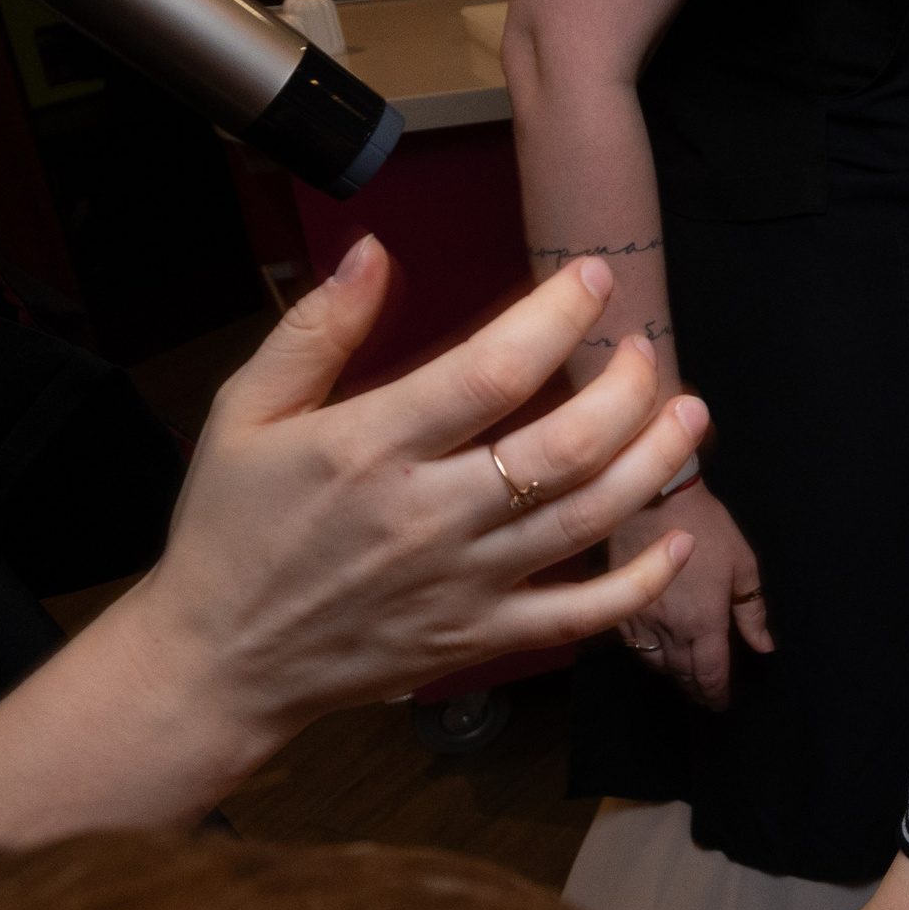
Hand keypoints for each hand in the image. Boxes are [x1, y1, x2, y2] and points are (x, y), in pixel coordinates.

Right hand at [135, 233, 707, 746]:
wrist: (218, 660)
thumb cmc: (231, 526)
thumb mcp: (244, 412)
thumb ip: (316, 329)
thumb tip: (374, 249)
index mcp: (368, 448)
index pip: (491, 371)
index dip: (557, 318)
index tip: (592, 279)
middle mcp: (428, 516)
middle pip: (564, 447)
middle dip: (627, 390)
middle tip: (648, 351)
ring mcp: (463, 584)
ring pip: (588, 519)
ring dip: (655, 465)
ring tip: (691, 415)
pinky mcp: (480, 638)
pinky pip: (582, 616)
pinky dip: (641, 582)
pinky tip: (682, 540)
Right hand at [614, 481, 774, 709]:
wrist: (654, 497)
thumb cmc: (706, 526)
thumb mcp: (742, 565)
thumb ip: (752, 611)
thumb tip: (764, 647)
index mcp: (703, 622)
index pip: (710, 674)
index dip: (717, 694)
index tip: (723, 704)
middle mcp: (669, 629)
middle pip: (682, 675)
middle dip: (697, 691)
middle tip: (708, 699)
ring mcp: (640, 620)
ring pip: (656, 665)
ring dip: (674, 678)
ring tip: (687, 682)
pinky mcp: (620, 606)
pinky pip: (633, 648)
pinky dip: (649, 659)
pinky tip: (657, 656)